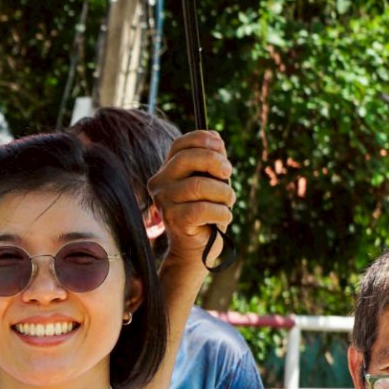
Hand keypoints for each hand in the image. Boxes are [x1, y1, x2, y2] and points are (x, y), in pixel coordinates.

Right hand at [147, 130, 233, 270]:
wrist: (196, 249)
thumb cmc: (206, 213)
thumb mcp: (211, 182)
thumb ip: (212, 160)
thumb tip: (216, 139)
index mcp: (166, 171)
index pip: (180, 144)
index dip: (203, 139)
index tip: (221, 147)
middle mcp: (159, 184)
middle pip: (188, 158)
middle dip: (217, 163)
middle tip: (228, 174)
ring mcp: (164, 202)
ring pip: (200, 185)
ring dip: (224, 193)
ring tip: (228, 202)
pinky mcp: (174, 220)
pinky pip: (204, 208)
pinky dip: (222, 212)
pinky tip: (223, 217)